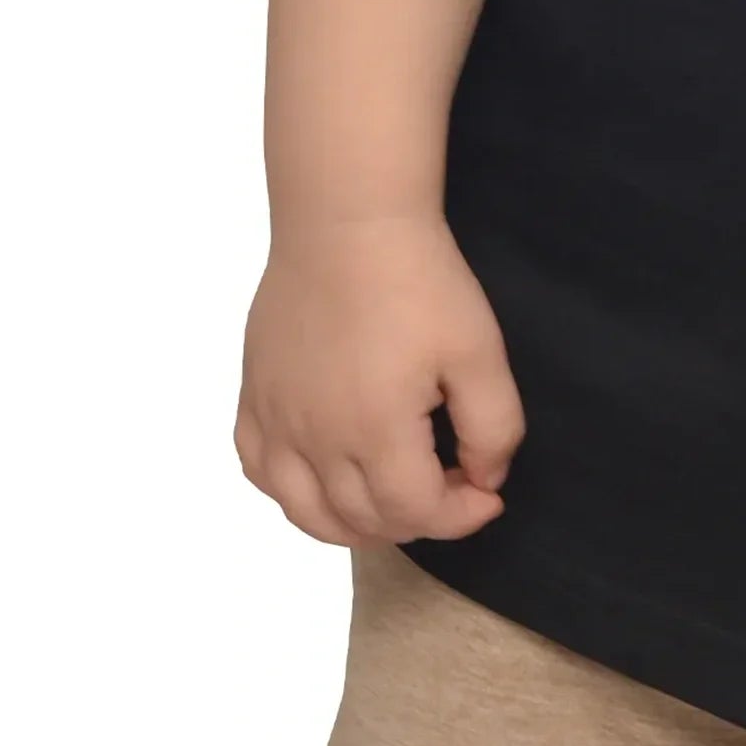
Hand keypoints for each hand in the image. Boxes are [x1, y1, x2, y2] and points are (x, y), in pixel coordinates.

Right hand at [234, 213, 524, 545]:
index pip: (416, 513)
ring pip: (305, 513)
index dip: (461, 517)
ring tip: (393, 499)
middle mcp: (315, 441)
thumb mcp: (480, 349)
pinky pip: (260, 473)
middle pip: (363, 520)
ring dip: (355, 523)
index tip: (488, 495)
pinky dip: (294, 493)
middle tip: (449, 485)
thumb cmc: (419, 281)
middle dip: (417, 518)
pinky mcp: (253, 398)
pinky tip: (323, 475)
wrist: (347, 222)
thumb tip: (485, 480)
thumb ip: (493, 427)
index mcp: (374, 433)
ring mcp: (275, 422)